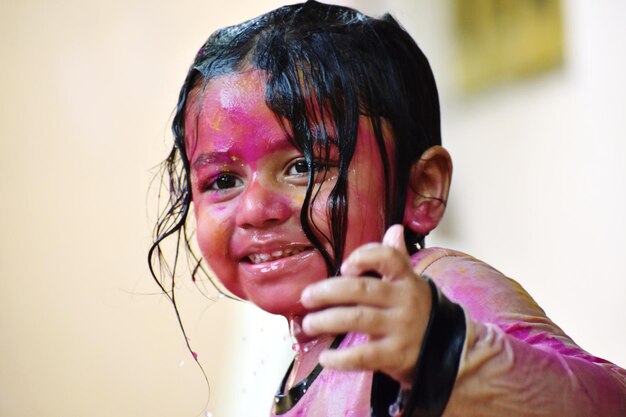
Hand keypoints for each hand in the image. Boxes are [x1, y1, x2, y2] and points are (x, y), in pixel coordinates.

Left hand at [300, 225, 432, 386]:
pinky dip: (341, 359)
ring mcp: (401, 328)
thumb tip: (394, 229)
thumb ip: (396, 259)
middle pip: (361, 290)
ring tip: (308, 324)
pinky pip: (364, 356)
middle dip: (327, 292)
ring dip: (326, 321)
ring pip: (357, 319)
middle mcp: (405, 300)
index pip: (388, 258)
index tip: (344, 267)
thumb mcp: (410, 283)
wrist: (447, 351)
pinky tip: (325, 358)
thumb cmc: (418, 312)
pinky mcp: (396, 355)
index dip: (363, 257)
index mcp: (406, 279)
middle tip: (306, 298)